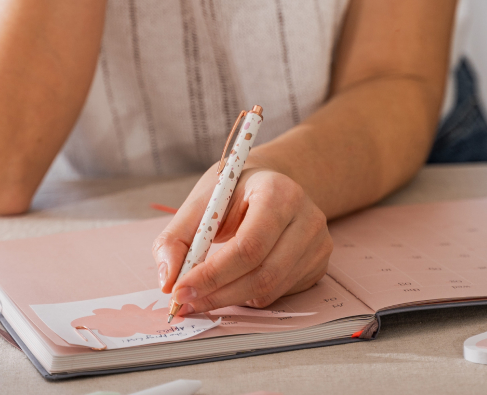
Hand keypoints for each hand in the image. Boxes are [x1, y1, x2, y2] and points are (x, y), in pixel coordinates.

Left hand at [152, 163, 333, 313]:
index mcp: (278, 193)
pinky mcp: (319, 263)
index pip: (249, 246)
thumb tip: (167, 281)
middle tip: (185, 302)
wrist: (269, 183)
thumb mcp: (201, 203)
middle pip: (263, 274)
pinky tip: (235, 281)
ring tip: (204, 293)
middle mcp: (307, 217)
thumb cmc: (235, 192)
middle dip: (218, 294)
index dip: (213, 274)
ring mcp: (318, 243)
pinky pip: (279, 293)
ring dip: (231, 299)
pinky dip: (249, 296)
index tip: (180, 290)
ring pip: (270, 289)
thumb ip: (176, 239)